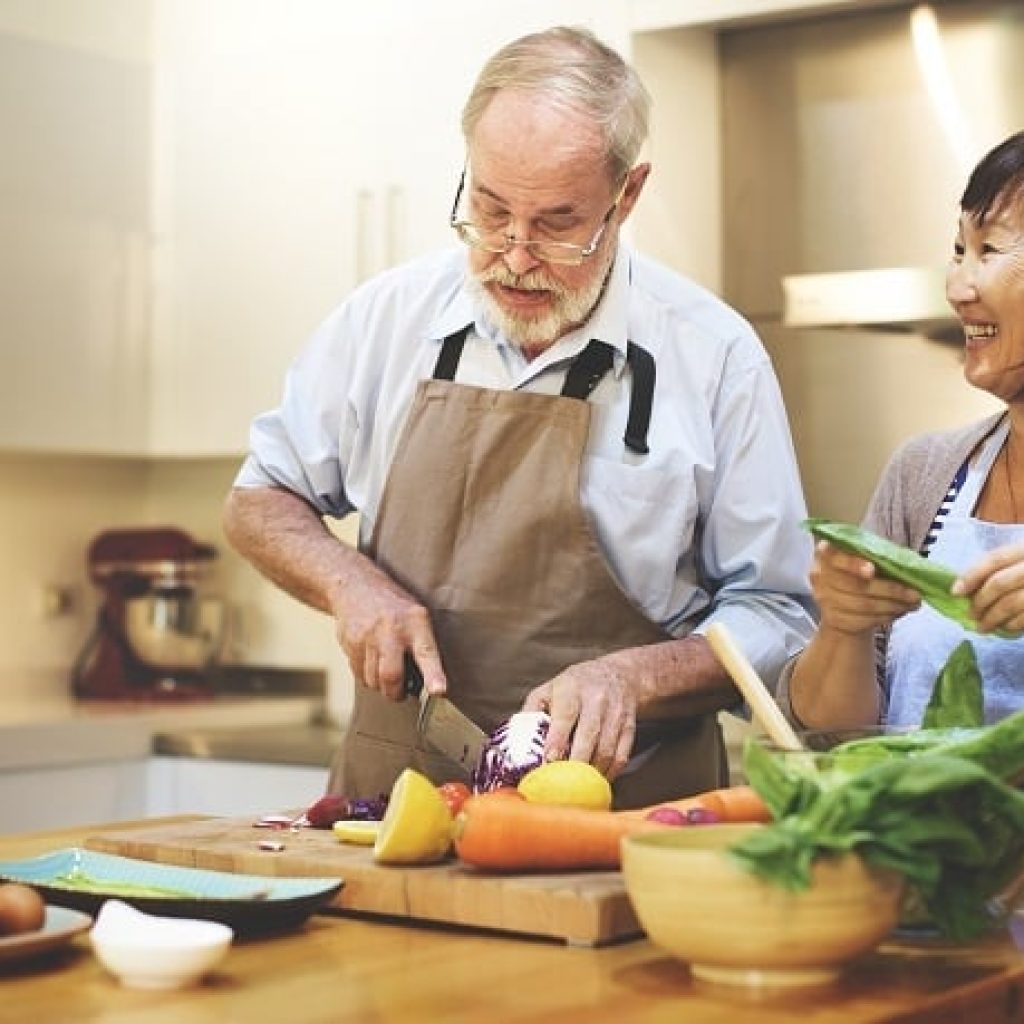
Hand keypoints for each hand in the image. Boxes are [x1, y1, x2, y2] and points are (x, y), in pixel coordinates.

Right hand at [327, 561, 445, 699]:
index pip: (427, 652)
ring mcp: (368, 637)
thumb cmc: (394, 606)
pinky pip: (359, 675)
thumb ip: (423, 644)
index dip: (433, 674)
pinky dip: (367, 676)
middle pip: (391, 676)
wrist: (356, 586)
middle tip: (400, 692)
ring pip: (373, 680)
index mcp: (415, 622)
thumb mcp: (416, 615)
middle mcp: (391, 630)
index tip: (438, 691)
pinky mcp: (351, 644)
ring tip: (385, 669)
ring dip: (380, 685)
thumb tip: (430, 684)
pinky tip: (371, 661)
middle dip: (396, 692)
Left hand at [522, 653, 638, 779]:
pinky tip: (595, 781)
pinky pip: (620, 756)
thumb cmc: (575, 686)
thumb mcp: (548, 689)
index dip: (557, 740)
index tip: (549, 761)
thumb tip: (518, 743)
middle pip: (588, 736)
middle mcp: (597, 699)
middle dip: (575, 763)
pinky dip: (608, 773)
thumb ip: (532, 712)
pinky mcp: (629, 728)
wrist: (618, 675)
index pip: (565, 716)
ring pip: (606, 750)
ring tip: (576, 786)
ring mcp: (616, 714)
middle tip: (561, 783)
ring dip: (591, 772)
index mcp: (572, 689)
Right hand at [810, 540, 920, 635]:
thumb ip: (876, 554)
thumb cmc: (857, 571)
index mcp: (826, 552)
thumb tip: (907, 563)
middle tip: (915, 593)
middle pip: (856, 585)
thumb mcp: (863, 555)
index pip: (835, 556)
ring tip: (913, 603)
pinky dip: (886, 616)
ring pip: (864, 605)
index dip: (853, 564)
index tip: (872, 569)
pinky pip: (864, 620)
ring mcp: (824, 598)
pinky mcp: (833, 619)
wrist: (840, 599)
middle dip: (890, 590)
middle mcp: (820, 575)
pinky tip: (899, 611)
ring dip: (893, 605)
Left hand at [952, 541, 1023, 632]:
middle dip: (980, 601)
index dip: (972, 575)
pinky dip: (1014, 624)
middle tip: (970, 615)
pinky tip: (1006, 628)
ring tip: (982, 627)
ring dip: (993, 618)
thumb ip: (1006, 567)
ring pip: (1013, 603)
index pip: (995, 559)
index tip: (955, 591)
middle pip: (1000, 582)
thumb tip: (969, 587)